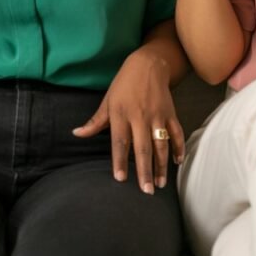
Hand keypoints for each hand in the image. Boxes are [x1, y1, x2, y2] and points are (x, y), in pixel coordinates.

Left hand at [73, 47, 183, 194]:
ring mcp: (157, 115)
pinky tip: (178, 162)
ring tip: (160, 183)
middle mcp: (140, 116)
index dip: (120, 160)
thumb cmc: (124, 84)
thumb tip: (76, 134)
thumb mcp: (107, 101)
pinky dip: (179, 147)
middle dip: (144, 170)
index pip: (120, 141)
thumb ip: (94, 121)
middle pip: (142, 147)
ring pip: (161, 143)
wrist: (148, 64)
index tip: (120, 179)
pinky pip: (176, 133)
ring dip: (161, 165)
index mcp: (121, 114)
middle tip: (146, 191)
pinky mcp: (170, 113)